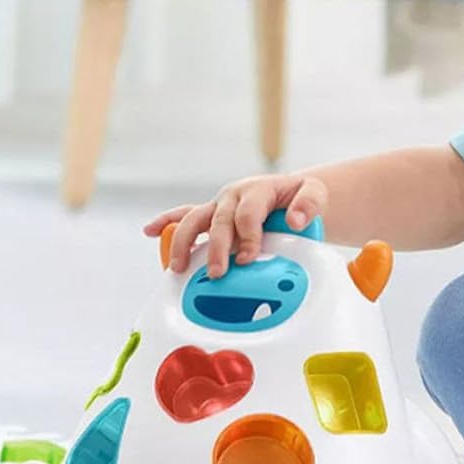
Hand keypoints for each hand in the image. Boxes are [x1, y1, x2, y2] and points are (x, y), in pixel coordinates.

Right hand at [142, 173, 328, 277]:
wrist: (291, 192)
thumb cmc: (300, 196)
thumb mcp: (314, 194)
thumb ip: (309, 204)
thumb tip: (296, 221)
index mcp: (257, 190)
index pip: (247, 214)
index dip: (247, 236)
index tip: (247, 258)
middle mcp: (233, 196)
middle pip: (219, 221)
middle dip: (216, 248)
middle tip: (217, 272)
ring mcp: (219, 204)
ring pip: (194, 219)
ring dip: (183, 242)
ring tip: (177, 267)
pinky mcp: (210, 212)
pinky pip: (184, 214)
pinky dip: (166, 221)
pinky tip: (149, 231)